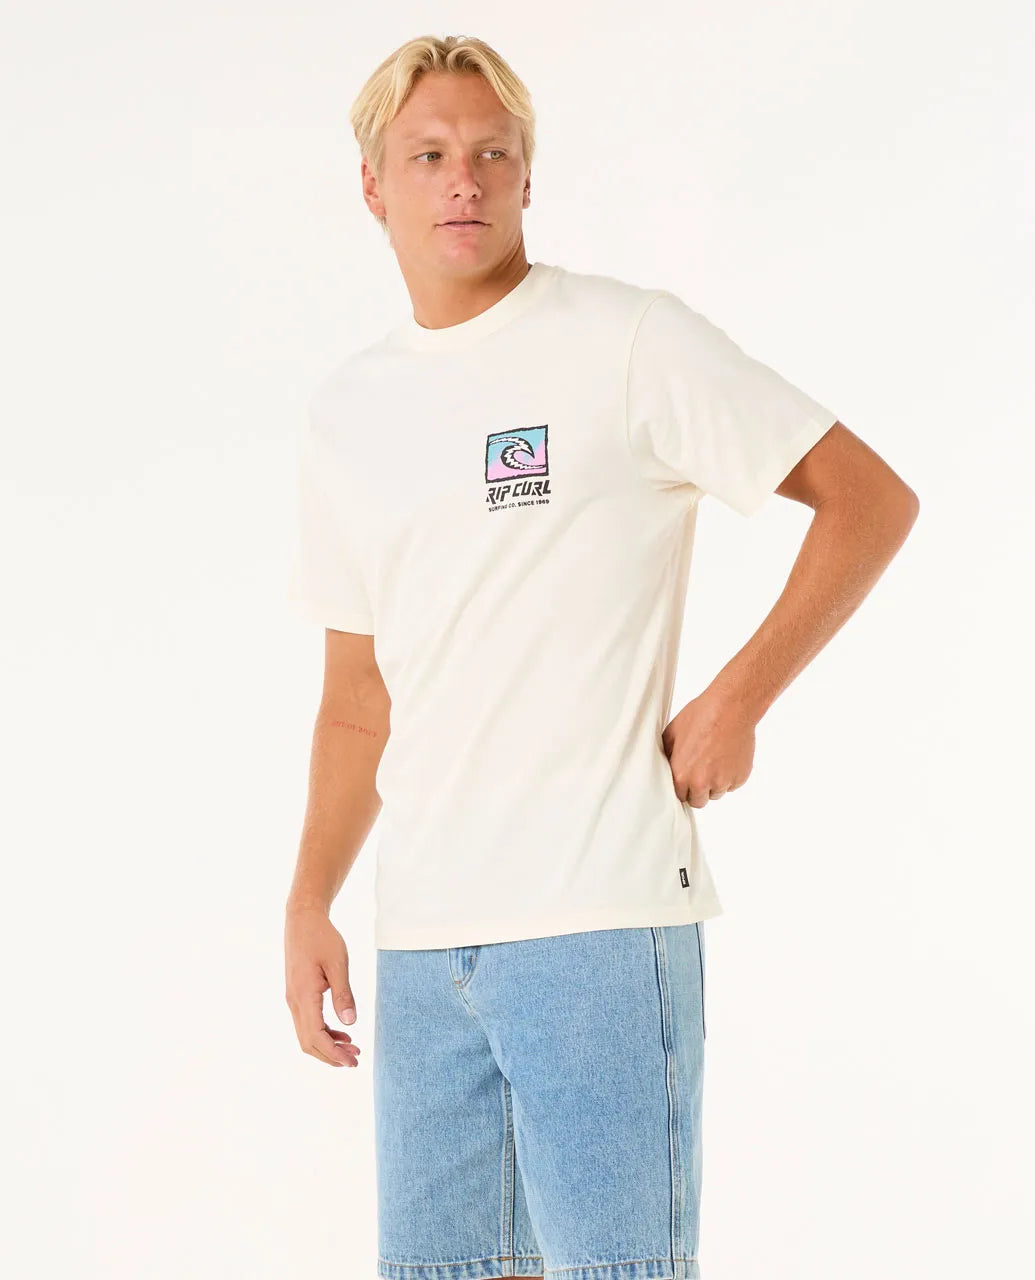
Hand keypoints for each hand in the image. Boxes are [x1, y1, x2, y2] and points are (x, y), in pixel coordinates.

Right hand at [284, 903, 360, 1068]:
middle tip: (355, 1061)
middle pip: (308, 1043)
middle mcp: (294, 1002)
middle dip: (331, 1056)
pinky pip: (307, 1022)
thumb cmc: (322, 937)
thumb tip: (350, 1023)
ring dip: (328, 1046)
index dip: (334, 1054)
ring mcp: (293, 999)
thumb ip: (343, 994)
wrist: (302, 919)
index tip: (352, 1062)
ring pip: (306, 1034)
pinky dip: (323, 1032)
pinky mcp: (297, 994)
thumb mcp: (338, 963)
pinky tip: (341, 1032)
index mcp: (303, 996)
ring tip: (352, 1049)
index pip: (316, 1037)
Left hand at [661, 689, 756, 808]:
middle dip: (698, 790)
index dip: (682, 787)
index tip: (685, 778)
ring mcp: (723, 782)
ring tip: (714, 759)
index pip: (679, 796)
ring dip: (715, 783)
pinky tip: (727, 756)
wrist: (730, 708)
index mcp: (681, 775)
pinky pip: (732, 784)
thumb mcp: (672, 733)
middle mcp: (702, 783)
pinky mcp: (740, 778)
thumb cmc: (700, 716)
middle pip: (698, 801)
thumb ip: (667, 755)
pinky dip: (730, 775)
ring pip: (716, 793)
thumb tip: (663, 766)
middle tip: (700, 770)